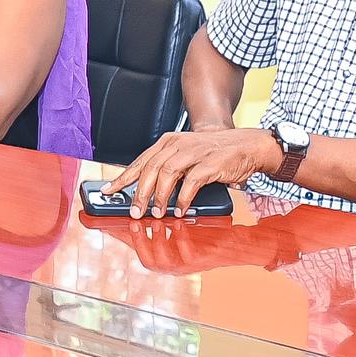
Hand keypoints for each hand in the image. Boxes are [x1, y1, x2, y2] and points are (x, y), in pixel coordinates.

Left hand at [117, 122, 280, 217]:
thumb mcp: (185, 156)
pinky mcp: (210, 163)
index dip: (123, 178)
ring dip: (159, 196)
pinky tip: (180, 210)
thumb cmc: (213, 154)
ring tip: (156, 213)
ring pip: (167, 174)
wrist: (246, 144)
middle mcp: (178, 144)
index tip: (109, 192)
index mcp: (168, 142)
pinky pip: (191, 182)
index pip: (140, 161)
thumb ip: (167, 169)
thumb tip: (145, 193)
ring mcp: (194, 152)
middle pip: (150, 169)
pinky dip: (183, 198)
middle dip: (140, 193)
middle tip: (135, 211)